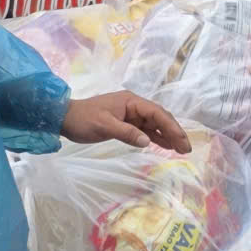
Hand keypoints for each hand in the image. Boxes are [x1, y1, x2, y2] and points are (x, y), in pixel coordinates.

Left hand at [61, 91, 190, 152]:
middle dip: (174, 131)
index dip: (171, 126)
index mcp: (131, 102)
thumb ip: (127, 133)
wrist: (64, 119)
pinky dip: (155, 137)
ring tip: (180, 149)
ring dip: (167, 135)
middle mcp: (133, 106)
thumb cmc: (83, 120)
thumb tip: (147, 142)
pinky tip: (165, 145)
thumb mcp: (104, 126)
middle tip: (186, 148)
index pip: (157, 113)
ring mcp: (130, 115)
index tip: (182, 140)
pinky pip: (145, 130)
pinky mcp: (125, 123)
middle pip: (159, 118)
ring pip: (154, 124)